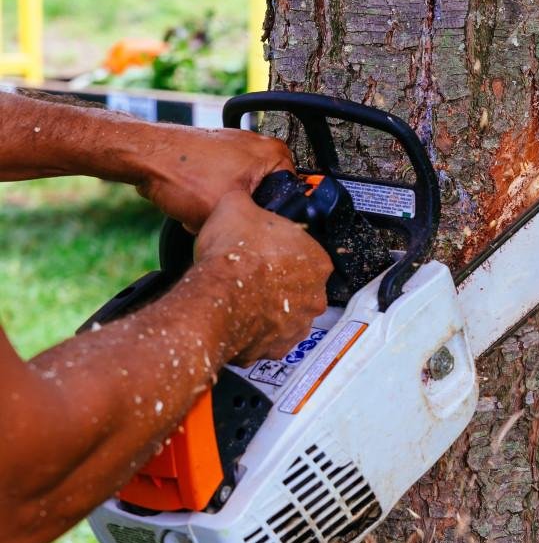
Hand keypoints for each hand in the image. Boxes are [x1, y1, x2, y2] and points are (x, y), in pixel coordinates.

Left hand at [137, 127, 294, 231]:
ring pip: (241, 192)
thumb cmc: (181, 173)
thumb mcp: (227, 211)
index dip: (267, 217)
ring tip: (202, 209)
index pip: (291, 196)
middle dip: (240, 213)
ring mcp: (236, 146)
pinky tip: (193, 201)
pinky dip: (210, 196)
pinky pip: (223, 183)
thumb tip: (258, 238)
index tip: (248, 224)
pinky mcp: (215, 151)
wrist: (143, 155)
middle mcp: (259, 145)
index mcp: (274, 153)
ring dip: (222, 207)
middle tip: (220, 217)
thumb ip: (251, 225)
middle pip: (263, 196)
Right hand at [194, 192, 331, 362]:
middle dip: (280, 281)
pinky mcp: (278, 347)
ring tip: (244, 297)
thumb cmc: (234, 257)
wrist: (216, 297)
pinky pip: (270, 338)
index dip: (284, 250)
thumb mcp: (236, 207)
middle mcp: (315, 295)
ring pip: (288, 313)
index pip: (309, 252)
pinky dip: (257, 332)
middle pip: (301, 284)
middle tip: (254, 273)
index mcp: (317, 260)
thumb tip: (239, 195)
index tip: (267, 249)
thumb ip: (245, 201)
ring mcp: (298, 324)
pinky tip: (240, 319)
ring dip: (270, 307)